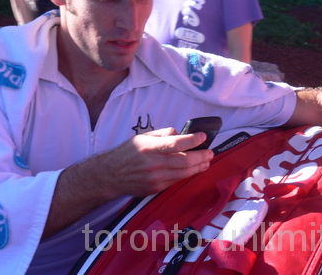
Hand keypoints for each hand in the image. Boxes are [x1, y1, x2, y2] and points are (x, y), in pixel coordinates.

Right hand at [44, 128, 212, 236]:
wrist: (111, 175)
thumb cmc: (127, 153)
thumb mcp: (143, 137)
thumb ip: (163, 134)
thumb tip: (181, 134)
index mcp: (149, 147)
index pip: (175, 143)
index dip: (192, 140)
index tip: (203, 136)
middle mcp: (152, 163)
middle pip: (184, 161)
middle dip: (201, 156)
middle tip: (210, 151)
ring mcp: (155, 178)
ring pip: (183, 173)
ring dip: (198, 167)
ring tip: (206, 161)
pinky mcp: (156, 188)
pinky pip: (176, 181)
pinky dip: (187, 174)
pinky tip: (194, 169)